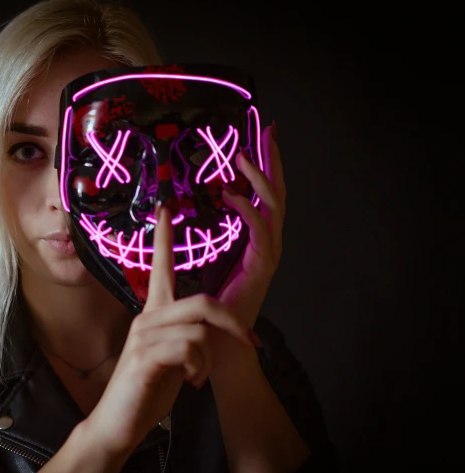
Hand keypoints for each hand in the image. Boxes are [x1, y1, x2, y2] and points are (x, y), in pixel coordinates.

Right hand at [83, 205, 253, 456]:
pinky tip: (188, 381)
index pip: (160, 267)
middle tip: (248, 343)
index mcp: (154, 313)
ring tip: (196, 376)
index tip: (165, 208)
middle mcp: (147, 318)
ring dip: (209, 359)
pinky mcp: (145, 357)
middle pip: (203, 302)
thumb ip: (186, 333)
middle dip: (233, 325)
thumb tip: (207, 329)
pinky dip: (199, 368)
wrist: (119, 421)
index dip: (164, 238)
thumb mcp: (173, 355)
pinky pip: (190, 349)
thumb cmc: (147, 388)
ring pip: (200, 330)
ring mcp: (144, 336)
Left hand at [215, 124, 285, 352]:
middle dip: (273, 160)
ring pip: (274, 207)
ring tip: (243, 156)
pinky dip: (248, 210)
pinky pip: (261, 232)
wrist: (216, 342)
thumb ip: (211, 234)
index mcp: (257, 239)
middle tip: (267, 130)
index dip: (265, 165)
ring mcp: (269, 254)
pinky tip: (232, 194)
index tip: (259, 137)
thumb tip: (195, 204)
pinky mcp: (262, 267)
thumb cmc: (211, 303)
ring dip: (260, 178)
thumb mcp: (210, 258)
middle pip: (277, 193)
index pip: (265, 194)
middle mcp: (268, 243)